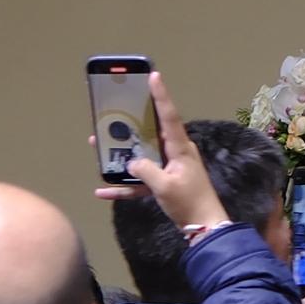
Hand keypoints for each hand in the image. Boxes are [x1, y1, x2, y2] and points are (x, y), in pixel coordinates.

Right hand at [95, 72, 229, 235]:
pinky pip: (140, 181)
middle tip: (114, 110)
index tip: (154, 76)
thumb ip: (145, 171)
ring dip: (121, 154)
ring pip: (141, 156)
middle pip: (150, 133)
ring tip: (99, 145)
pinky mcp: (163, 184)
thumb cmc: (189, 203)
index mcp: (180, 148)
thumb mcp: (164, 187)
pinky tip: (103, 190)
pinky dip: (123, 185)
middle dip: (131, 123)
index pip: (169, 116)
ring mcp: (168, 168)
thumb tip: (131, 163)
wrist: (205, 228)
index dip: (161, 95)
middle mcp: (175, 153)